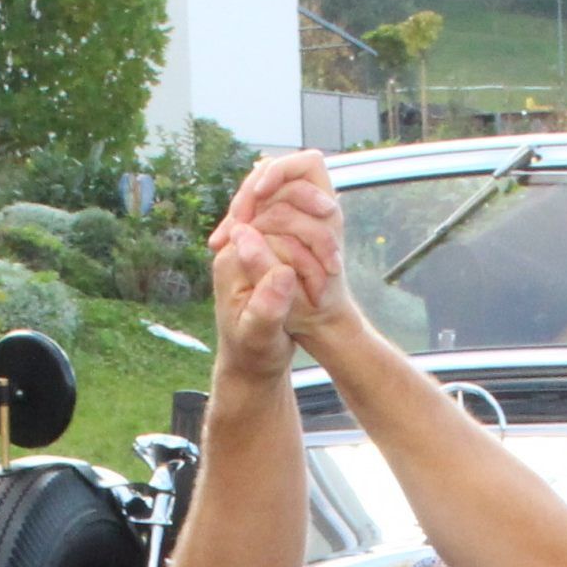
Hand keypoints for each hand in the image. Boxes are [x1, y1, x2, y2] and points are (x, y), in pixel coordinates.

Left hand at [208, 150, 344, 370]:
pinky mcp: (265, 255)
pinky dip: (309, 231)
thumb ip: (268, 306)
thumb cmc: (253, 354)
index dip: (297, 212)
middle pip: (271, 202)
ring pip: (281, 211)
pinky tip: (325, 247)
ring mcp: (252, 249)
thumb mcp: (260, 336)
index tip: (326, 219)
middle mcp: (239, 247)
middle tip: (332, 217)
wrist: (251, 364)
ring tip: (332, 242)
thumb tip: (284, 273)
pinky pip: (287, 226)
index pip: (263, 213)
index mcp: (233, 260)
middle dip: (304, 210)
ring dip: (310, 220)